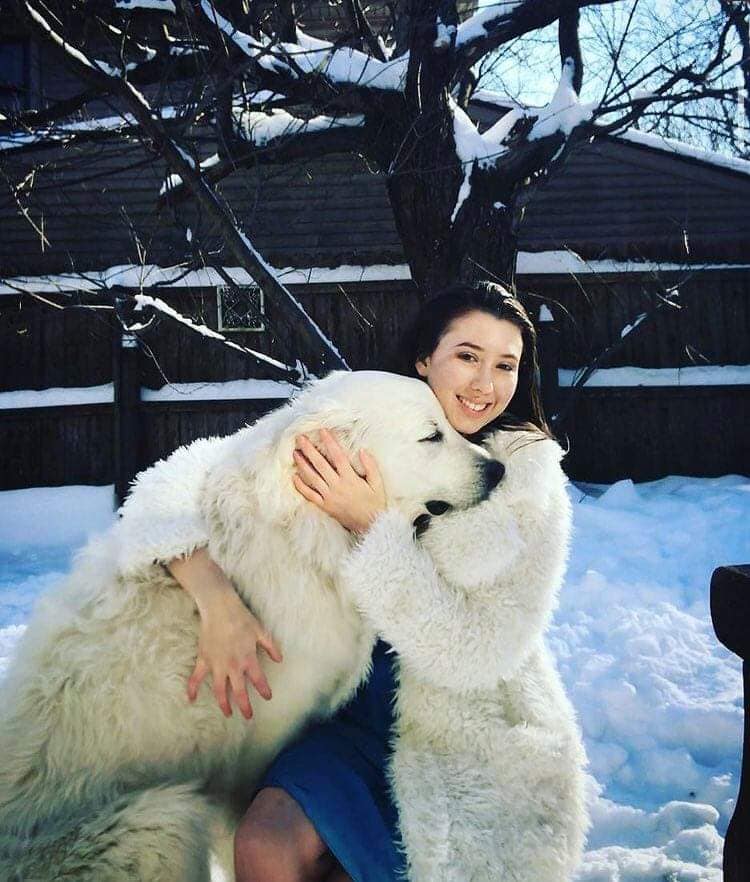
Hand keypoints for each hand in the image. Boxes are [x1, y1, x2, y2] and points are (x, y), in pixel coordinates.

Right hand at [187, 590, 282, 719]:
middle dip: (245, 706)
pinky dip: (192, 689)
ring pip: (220, 690)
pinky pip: (196, 678)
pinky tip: (191, 699)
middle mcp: (233, 665)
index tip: (268, 698)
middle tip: (248, 716)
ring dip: (224, 704)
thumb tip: (280, 659)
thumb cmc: (242, 618)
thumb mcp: (261, 631)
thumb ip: (271, 646)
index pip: (258, 680)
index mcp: (248, 659)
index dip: (264, 691)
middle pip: (239, 692)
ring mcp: (217, 664)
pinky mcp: (204, 660)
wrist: (220, 608)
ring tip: (228, 713)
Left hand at [292, 429, 385, 533]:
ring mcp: (329, 497)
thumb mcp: (378, 484)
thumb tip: (363, 450)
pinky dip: (301, 486)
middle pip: (320, 465)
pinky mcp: (325, 506)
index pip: (338, 456)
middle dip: (309, 450)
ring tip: (295, 453)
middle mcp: (337, 486)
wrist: (372, 525)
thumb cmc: (376, 504)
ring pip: (312, 478)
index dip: (329, 442)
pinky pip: (310, 495)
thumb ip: (371, 466)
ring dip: (302, 465)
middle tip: (300, 438)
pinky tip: (294, 477)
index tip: (322, 431)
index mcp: (351, 479)